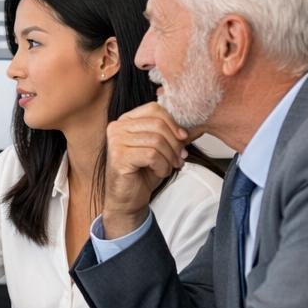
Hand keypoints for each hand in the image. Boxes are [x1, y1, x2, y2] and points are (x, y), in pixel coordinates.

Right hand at [101, 102, 188, 237]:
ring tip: (169, 166)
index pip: (154, 109)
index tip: (183, 138)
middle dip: (175, 143)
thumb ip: (170, 134)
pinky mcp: (118, 157)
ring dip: (170, 157)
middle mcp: (117, 127)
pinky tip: (160, 172)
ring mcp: (115, 141)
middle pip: (158, 124)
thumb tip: (192, 128)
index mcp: (126, 120)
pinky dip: (162, 166)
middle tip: (179, 158)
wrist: (128, 198)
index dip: (173, 123)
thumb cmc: (142, 172)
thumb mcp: (159, 148)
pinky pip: (152, 155)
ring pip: (157, 141)